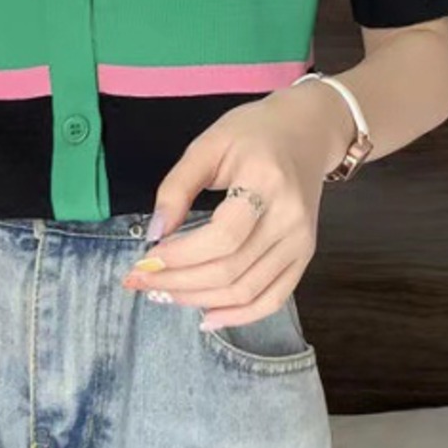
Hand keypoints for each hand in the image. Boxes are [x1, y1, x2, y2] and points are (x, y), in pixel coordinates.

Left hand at [120, 81, 356, 327]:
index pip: (223, 236)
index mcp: (265, 181)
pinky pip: (273, 298)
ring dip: (199, 300)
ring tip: (163, 294)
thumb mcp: (207, 145)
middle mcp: (290, 217)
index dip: (181, 255)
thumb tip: (155, 233)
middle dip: (179, 282)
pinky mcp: (305, 255)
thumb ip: (177, 187)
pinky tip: (206, 316)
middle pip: (231, 269)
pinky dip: (239, 315)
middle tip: (141, 281)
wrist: (306, 132)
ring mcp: (301, 240)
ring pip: (248, 290)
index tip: (146, 258)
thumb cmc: (252, 133)